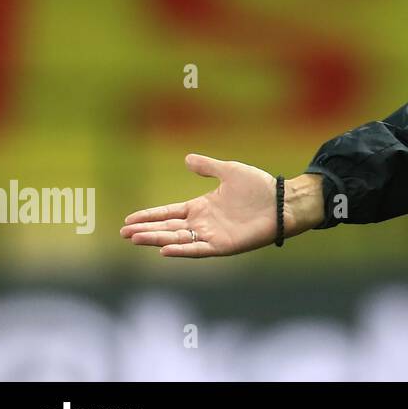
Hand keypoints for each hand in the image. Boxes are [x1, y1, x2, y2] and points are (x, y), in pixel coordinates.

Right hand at [120, 154, 315, 257]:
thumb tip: (187, 158)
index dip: (149, 216)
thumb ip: (208, 167)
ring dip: (156, 239)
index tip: (129, 219)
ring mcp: (211, 235)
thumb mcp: (230, 171)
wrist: (282, 201)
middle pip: (168, 228)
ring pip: (177, 239)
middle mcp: (203, 223)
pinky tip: (164, 249)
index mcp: (202, 206)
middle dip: (146, 230)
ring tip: (135, 239)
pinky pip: (198, 249)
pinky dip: (181, 250)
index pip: (169, 213)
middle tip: (124, 233)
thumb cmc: (259, 187)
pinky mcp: (223, 246)